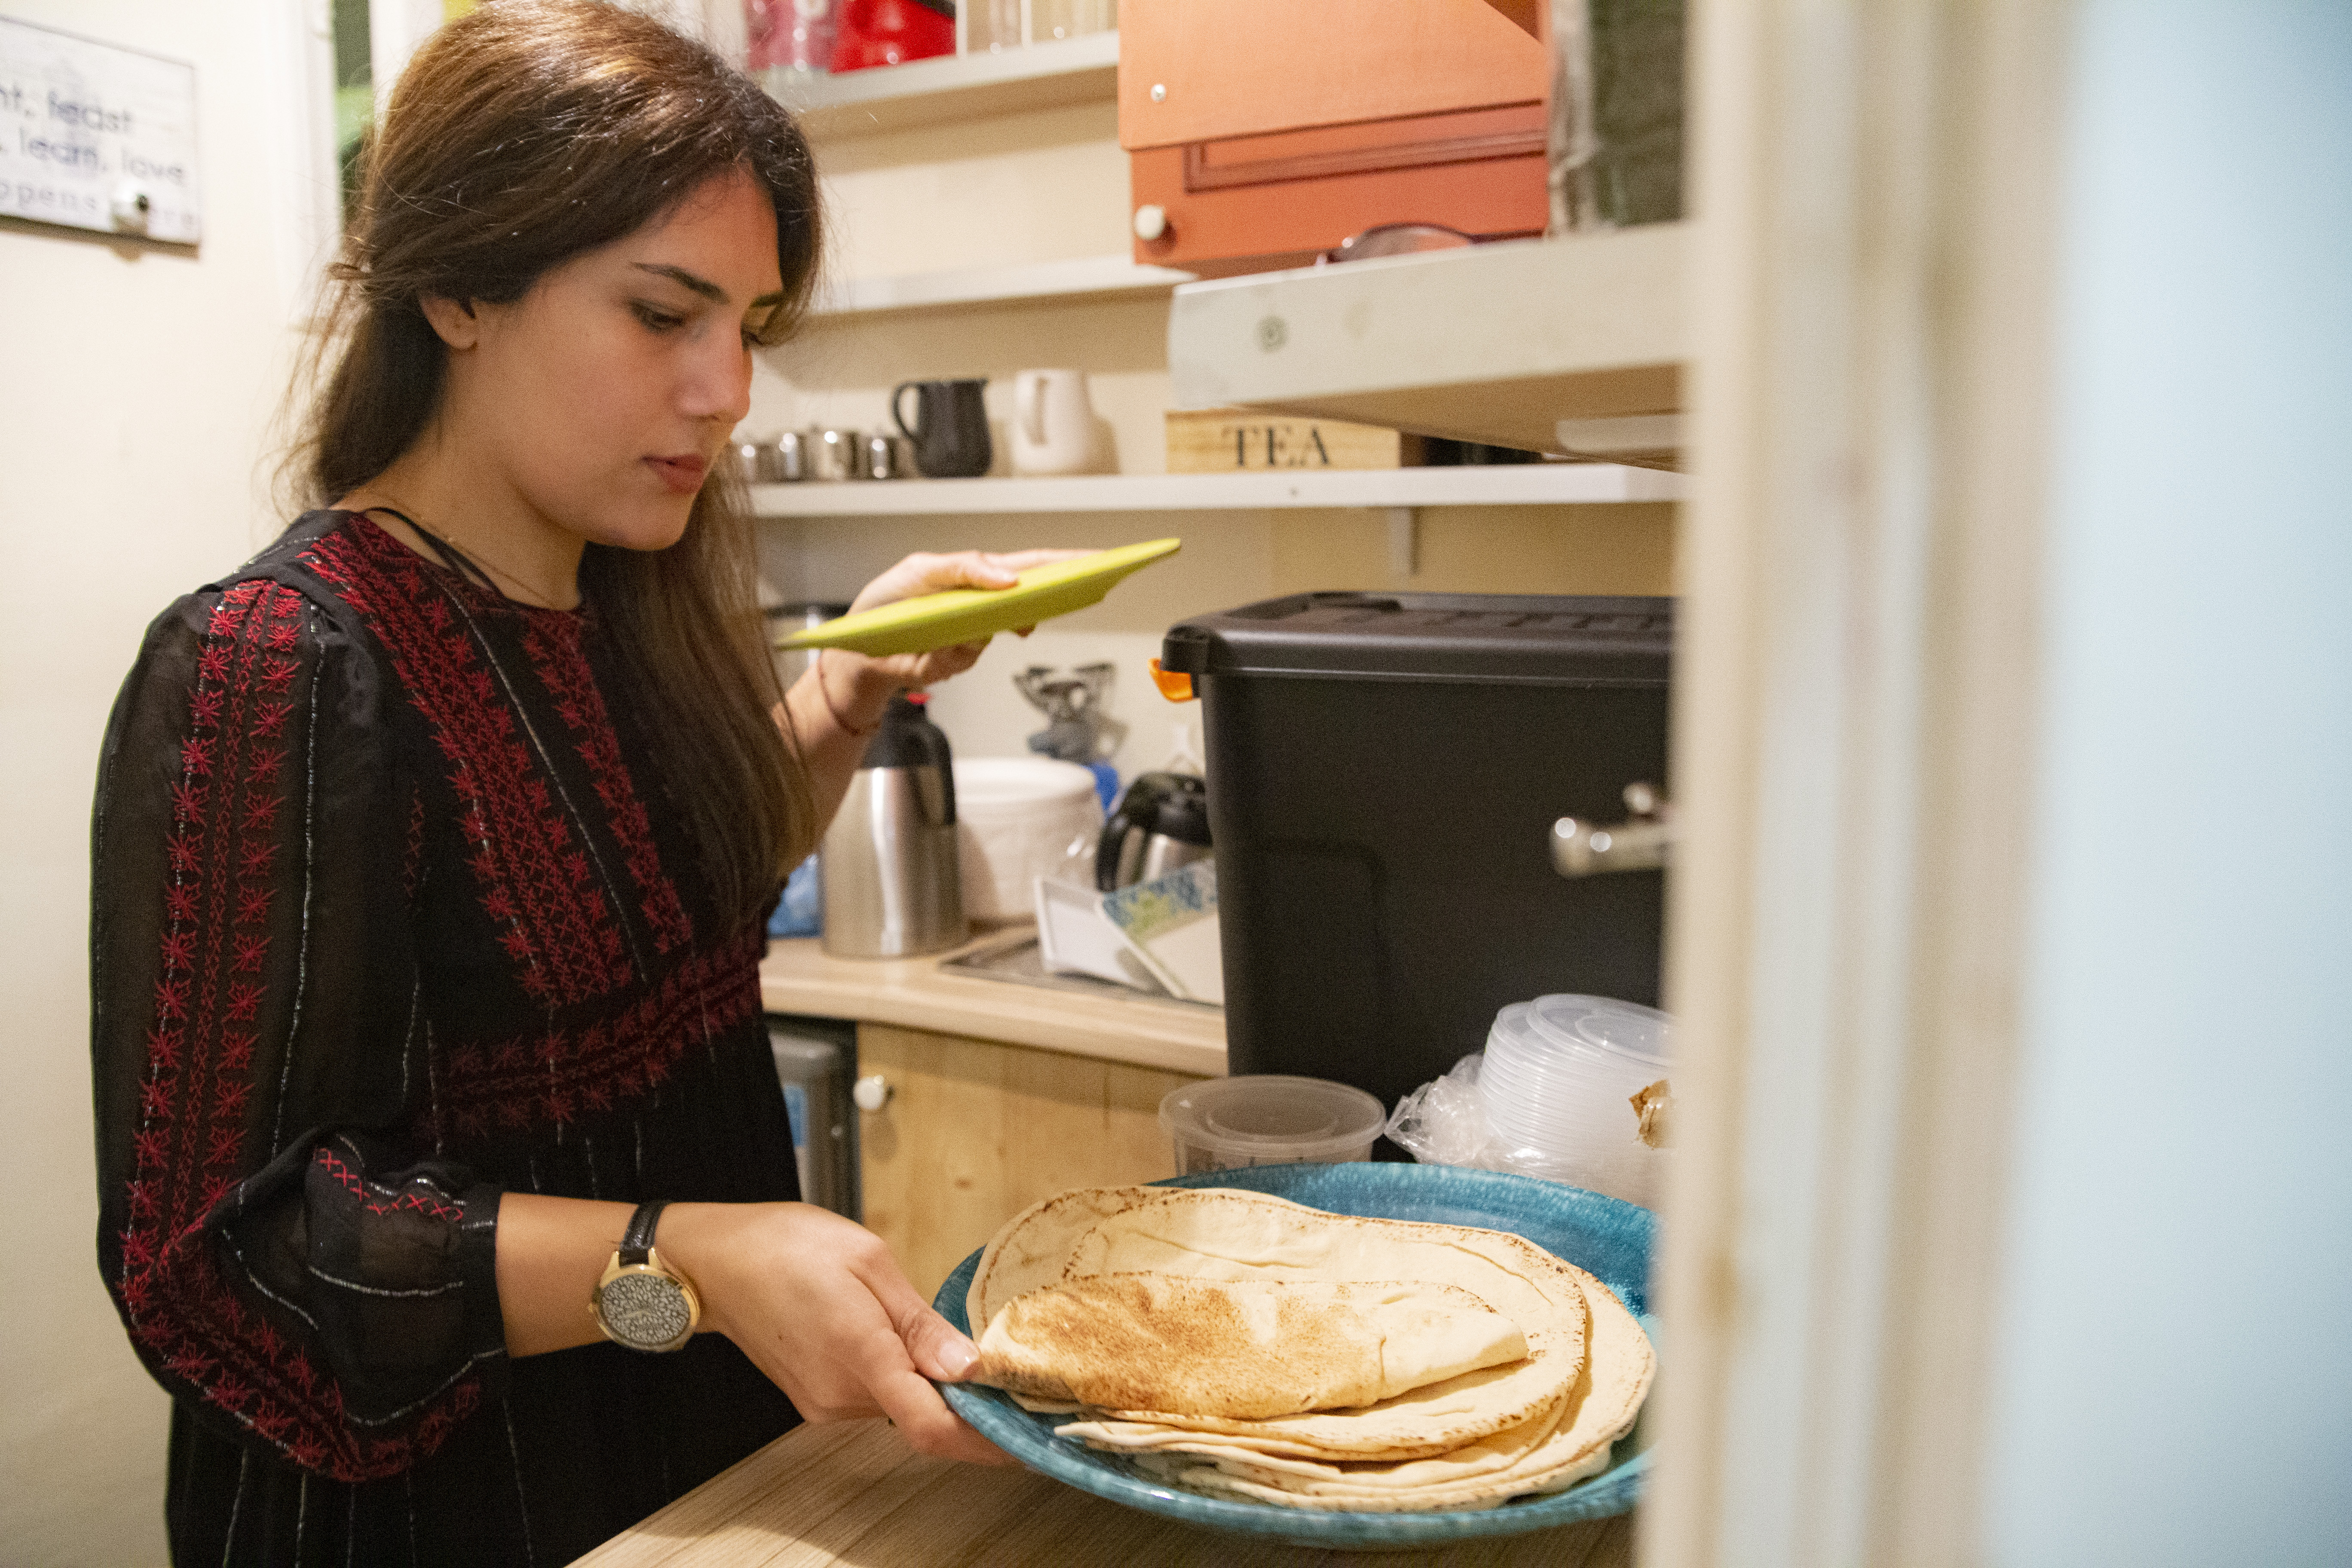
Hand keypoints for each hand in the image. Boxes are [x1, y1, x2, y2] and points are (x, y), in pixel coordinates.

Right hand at [659, 1201, 1011, 1464]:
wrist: (715, 1259)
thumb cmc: (786, 1245)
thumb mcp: (869, 1260)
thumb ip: (921, 1322)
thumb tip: (968, 1366)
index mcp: (859, 1354)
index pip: (931, 1425)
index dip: (984, 1441)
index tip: (1022, 1438)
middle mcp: (840, 1394)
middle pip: (923, 1416)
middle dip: (964, 1399)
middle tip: (1001, 1370)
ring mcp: (824, 1403)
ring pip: (898, 1405)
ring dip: (928, 1382)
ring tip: (936, 1335)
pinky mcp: (816, 1399)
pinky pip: (874, 1397)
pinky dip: (899, 1378)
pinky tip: (898, 1340)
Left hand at [825, 549, 1094, 721]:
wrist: (860, 649)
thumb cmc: (889, 602)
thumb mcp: (922, 570)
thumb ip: (965, 567)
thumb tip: (1008, 577)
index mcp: (977, 575)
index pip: (1028, 564)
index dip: (1064, 562)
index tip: (1097, 560)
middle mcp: (983, 605)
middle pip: (1027, 599)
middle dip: (1050, 595)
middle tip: (1077, 589)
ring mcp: (974, 635)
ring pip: (998, 631)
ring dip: (978, 626)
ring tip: (955, 623)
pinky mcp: (958, 661)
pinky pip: (969, 655)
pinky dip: (951, 649)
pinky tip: (932, 644)